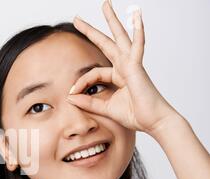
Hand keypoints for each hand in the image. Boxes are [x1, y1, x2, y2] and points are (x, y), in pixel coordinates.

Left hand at [66, 0, 178, 134]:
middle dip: (91, 31)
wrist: (154, 122)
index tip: (71, 93)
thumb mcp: (105, 109)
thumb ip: (88, 102)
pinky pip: (137, 47)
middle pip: (106, 43)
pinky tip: (137, 17)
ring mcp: (132, 65)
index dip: (80, 82)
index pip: (94, 72)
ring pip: (120, 38)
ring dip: (113, 21)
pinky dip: (138, 32)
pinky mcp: (137, 67)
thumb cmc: (135, 115)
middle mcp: (125, 66)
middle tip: (77, 19)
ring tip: (105, 5)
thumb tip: (70, 98)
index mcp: (118, 75)